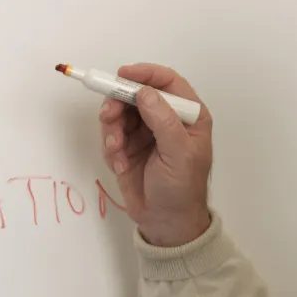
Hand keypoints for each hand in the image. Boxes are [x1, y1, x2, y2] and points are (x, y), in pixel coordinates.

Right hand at [99, 63, 212, 246]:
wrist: (165, 222)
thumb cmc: (181, 188)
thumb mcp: (179, 153)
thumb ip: (163, 120)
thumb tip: (144, 91)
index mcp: (188, 115)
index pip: (167, 82)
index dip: (145, 74)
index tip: (123, 75)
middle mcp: (166, 119)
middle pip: (136, 94)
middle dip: (119, 104)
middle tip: (108, 116)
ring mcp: (145, 133)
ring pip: (119, 113)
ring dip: (112, 129)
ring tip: (116, 150)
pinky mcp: (127, 147)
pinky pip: (111, 135)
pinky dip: (111, 148)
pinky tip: (119, 165)